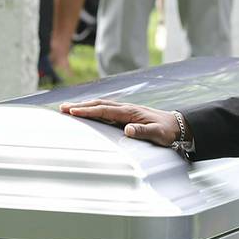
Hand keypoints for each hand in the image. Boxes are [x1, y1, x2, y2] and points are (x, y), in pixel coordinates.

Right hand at [59, 99, 186, 146]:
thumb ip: (143, 132)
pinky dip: (93, 109)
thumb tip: (128, 130)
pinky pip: (105, 109)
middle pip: (99, 104)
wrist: (176, 124)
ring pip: (101, 105)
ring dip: (84, 106)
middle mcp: (125, 108)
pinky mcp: (125, 114)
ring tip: (68, 108)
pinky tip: (86, 112)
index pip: (104, 110)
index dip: (88, 111)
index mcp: (130, 112)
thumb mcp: (158, 134)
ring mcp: (125, 110)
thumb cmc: (167, 131)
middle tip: (62, 108)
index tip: (73, 111)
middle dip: (80, 106)